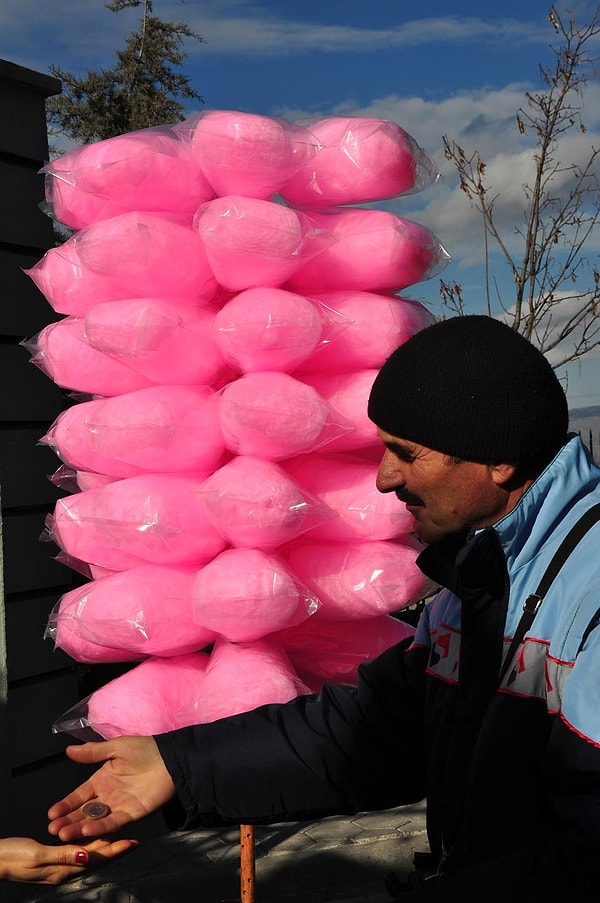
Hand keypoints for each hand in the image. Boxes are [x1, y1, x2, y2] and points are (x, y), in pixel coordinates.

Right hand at [0, 836, 137, 883]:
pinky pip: (75, 852)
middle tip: (133, 839)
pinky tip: (90, 837)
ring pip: (87, 855)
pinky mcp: (51, 859)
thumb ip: (63, 855)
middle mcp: (64, 869)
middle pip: (96, 859)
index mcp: (63, 869)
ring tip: (118, 836)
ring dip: (103, 846)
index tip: (132, 842)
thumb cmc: (12, 857)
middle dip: (115, 849)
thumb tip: (87, 856)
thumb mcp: (37, 855)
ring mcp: (58, 865)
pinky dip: (87, 844)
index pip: (96, 859)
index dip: (115, 851)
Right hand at [47, 736, 175, 841]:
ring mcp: (118, 806)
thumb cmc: (144, 750)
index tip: (51, 814)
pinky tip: (87, 830)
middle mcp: (107, 796)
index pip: (79, 795)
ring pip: (95, 820)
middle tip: (52, 830)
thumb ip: (93, 753)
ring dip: (79, 828)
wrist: (170, 757)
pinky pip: (114, 822)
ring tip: (64, 834)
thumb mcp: (116, 748)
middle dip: (67, 821)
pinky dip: (101, 827)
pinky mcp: (132, 814)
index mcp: (101, 780)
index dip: (65, 804)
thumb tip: (68, 750)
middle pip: (83, 812)